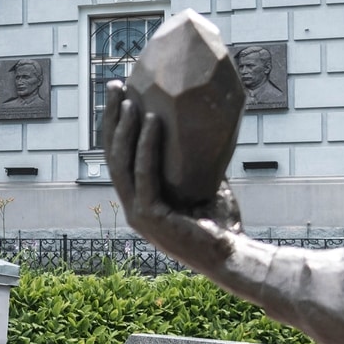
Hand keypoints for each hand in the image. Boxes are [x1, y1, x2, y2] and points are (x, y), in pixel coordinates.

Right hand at [104, 81, 243, 276]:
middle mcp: (133, 206)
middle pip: (112, 155)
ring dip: (123, 128)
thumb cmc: (221, 224)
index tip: (119, 95)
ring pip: (121, 163)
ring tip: (129, 100)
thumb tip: (202, 126)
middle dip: (110, 119)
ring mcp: (138, 213)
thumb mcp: (204, 184)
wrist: (232, 256)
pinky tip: (152, 121)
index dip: (115, 126)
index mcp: (140, 200)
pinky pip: (145, 173)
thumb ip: (193, 162)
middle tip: (114, 87)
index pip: (119, 158)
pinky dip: (146, 145)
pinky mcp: (151, 216)